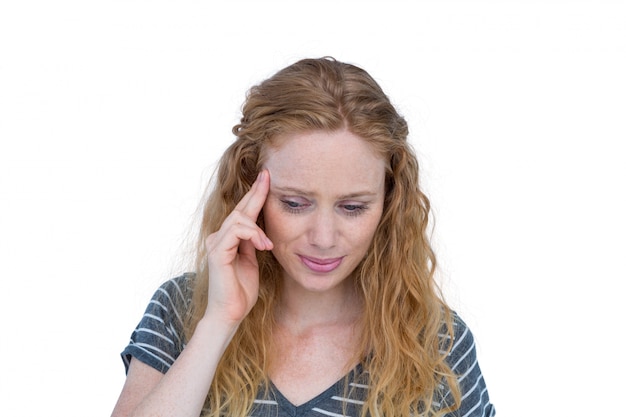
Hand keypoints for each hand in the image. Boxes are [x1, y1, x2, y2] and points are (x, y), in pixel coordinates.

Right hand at [204, 170, 272, 324]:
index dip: (255, 194)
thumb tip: (261, 230)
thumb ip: (253, 243)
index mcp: (228, 239)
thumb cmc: (241, 291)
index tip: (266, 177)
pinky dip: (252, 235)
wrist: (230, 313)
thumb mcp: (252, 261)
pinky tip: (263, 246)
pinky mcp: (217, 251)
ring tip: (268, 245)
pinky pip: (236, 231)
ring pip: (238, 218)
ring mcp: (216, 243)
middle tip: (268, 178)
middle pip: (240, 209)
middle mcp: (219, 237)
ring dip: (257, 229)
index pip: (243, 212)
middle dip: (256, 193)